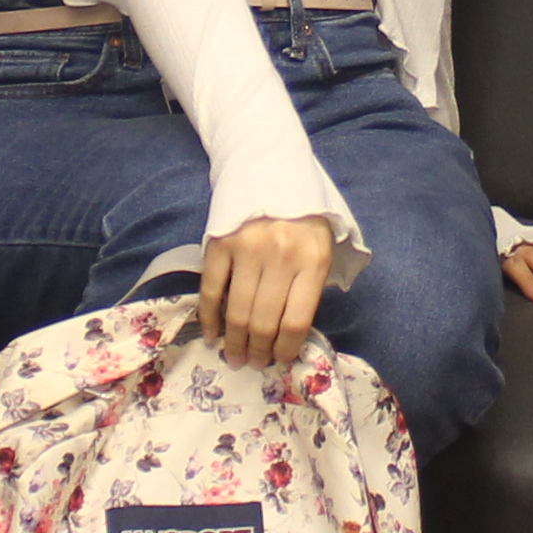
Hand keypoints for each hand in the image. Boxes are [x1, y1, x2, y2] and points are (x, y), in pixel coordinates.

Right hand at [200, 214, 339, 366]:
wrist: (271, 169)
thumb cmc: (302, 215)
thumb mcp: (323, 245)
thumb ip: (311, 285)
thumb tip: (292, 334)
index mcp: (313, 260)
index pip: (296, 321)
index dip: (285, 349)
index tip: (279, 361)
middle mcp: (281, 257)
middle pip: (265, 321)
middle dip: (258, 351)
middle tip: (253, 364)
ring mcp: (247, 250)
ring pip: (237, 312)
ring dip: (234, 342)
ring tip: (234, 357)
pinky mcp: (220, 244)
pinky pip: (211, 290)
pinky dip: (209, 317)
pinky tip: (211, 335)